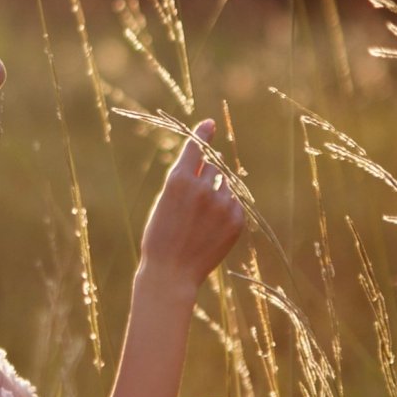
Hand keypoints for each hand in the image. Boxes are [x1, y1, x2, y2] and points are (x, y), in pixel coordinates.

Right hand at [139, 120, 245, 291]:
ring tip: (200, 221)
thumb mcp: (165, 201)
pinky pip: (234, 205)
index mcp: (178, 180)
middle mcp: (202, 188)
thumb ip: (186, 181)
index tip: (210, 124)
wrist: (171, 273)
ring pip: (225, 186)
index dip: (203, 134)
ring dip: (216, 196)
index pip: (196, 147)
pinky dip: (226, 212)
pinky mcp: (236, 220)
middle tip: (196, 198)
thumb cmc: (160, 237)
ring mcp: (221, 204)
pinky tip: (211, 231)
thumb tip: (213, 166)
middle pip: (214, 167)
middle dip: (208, 175)